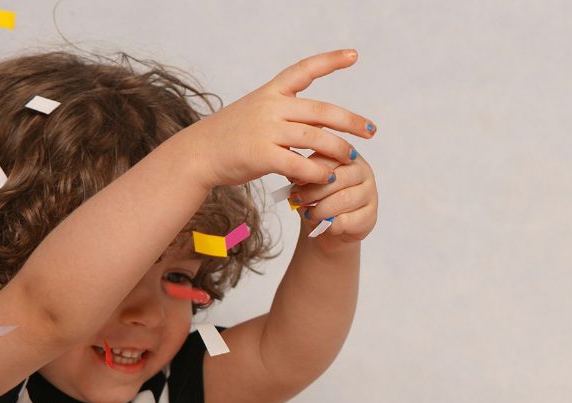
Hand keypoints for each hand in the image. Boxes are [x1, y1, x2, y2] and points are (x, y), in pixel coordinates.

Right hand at [177, 49, 375, 190]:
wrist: (200, 153)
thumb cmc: (233, 136)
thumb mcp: (258, 113)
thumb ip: (289, 116)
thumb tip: (323, 127)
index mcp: (272, 92)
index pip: (305, 69)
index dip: (330, 61)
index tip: (354, 55)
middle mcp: (271, 106)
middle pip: (322, 112)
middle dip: (351, 121)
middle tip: (371, 130)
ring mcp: (266, 130)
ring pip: (315, 138)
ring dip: (339, 150)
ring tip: (353, 158)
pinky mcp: (262, 155)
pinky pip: (299, 164)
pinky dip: (317, 172)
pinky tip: (328, 178)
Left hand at [289, 148, 377, 244]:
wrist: (330, 225)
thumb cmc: (319, 198)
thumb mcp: (308, 181)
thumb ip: (304, 173)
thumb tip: (293, 172)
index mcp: (347, 155)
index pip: (331, 156)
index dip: (311, 168)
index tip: (295, 181)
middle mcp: (363, 171)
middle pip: (338, 178)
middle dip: (313, 191)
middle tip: (297, 199)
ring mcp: (370, 193)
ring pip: (343, 200)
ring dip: (321, 210)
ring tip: (309, 214)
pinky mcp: (371, 215)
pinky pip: (348, 220)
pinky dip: (331, 225)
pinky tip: (324, 224)